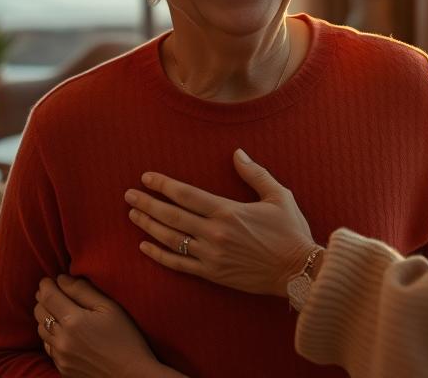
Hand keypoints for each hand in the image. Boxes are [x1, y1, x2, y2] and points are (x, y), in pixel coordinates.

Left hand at [33, 275, 166, 377]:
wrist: (131, 375)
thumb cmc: (126, 338)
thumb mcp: (110, 308)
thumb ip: (84, 290)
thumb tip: (62, 279)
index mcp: (74, 320)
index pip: (48, 297)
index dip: (45, 285)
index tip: (48, 279)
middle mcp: (62, 339)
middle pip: (39, 313)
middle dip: (42, 299)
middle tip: (50, 292)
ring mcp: (60, 356)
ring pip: (40, 330)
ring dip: (44, 317)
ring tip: (55, 310)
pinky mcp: (62, 368)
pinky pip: (48, 347)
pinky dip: (50, 336)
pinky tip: (61, 332)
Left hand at [125, 148, 316, 297]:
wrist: (298, 270)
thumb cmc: (291, 231)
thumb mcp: (278, 196)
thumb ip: (255, 174)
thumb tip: (237, 153)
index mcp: (228, 211)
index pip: (186, 195)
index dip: (163, 185)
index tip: (147, 178)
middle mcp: (215, 233)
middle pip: (171, 216)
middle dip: (147, 204)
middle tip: (129, 196)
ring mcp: (211, 255)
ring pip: (171, 239)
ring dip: (148, 226)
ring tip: (133, 215)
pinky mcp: (213, 274)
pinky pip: (179, 265)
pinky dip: (159, 255)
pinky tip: (145, 246)